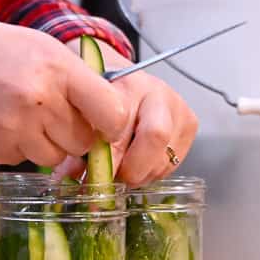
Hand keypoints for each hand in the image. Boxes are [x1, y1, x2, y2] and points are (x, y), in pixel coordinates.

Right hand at [0, 8, 127, 168]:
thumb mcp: (39, 48)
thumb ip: (76, 81)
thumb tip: (112, 120)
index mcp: (58, 68)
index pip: (111, 113)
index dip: (110, 124)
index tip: (104, 124)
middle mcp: (39, 100)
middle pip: (83, 142)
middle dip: (74, 135)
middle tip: (51, 115)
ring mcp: (13, 128)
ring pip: (54, 157)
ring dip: (44, 144)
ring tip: (19, 114)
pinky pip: (21, 161)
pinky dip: (15, 147)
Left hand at [56, 39, 197, 185]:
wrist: (123, 83)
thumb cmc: (103, 100)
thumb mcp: (86, 114)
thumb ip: (77, 142)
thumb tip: (69, 176)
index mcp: (128, 83)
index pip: (123, 123)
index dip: (109, 156)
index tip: (94, 173)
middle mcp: (159, 92)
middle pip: (156, 137)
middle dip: (131, 168)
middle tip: (113, 177)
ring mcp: (178, 108)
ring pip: (164, 158)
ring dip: (140, 174)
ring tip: (123, 168)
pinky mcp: (190, 125)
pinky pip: (173, 163)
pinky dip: (153, 171)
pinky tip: (138, 163)